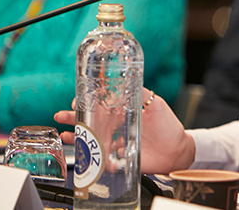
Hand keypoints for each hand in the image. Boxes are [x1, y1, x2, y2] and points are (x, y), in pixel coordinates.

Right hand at [54, 88, 195, 173]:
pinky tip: (86, 155)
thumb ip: (142, 93)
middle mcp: (117, 128)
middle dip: (73, 118)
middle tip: (61, 115)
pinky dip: (92, 158)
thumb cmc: (169, 127)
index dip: (87, 102)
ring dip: (76, 137)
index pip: (101, 105)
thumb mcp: (156, 105)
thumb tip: (127, 78)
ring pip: (92, 139)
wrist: (178, 151)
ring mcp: (117, 144)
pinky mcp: (119, 160)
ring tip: (64, 134)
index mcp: (124, 113)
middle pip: (91, 121)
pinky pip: (102, 160)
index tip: (76, 99)